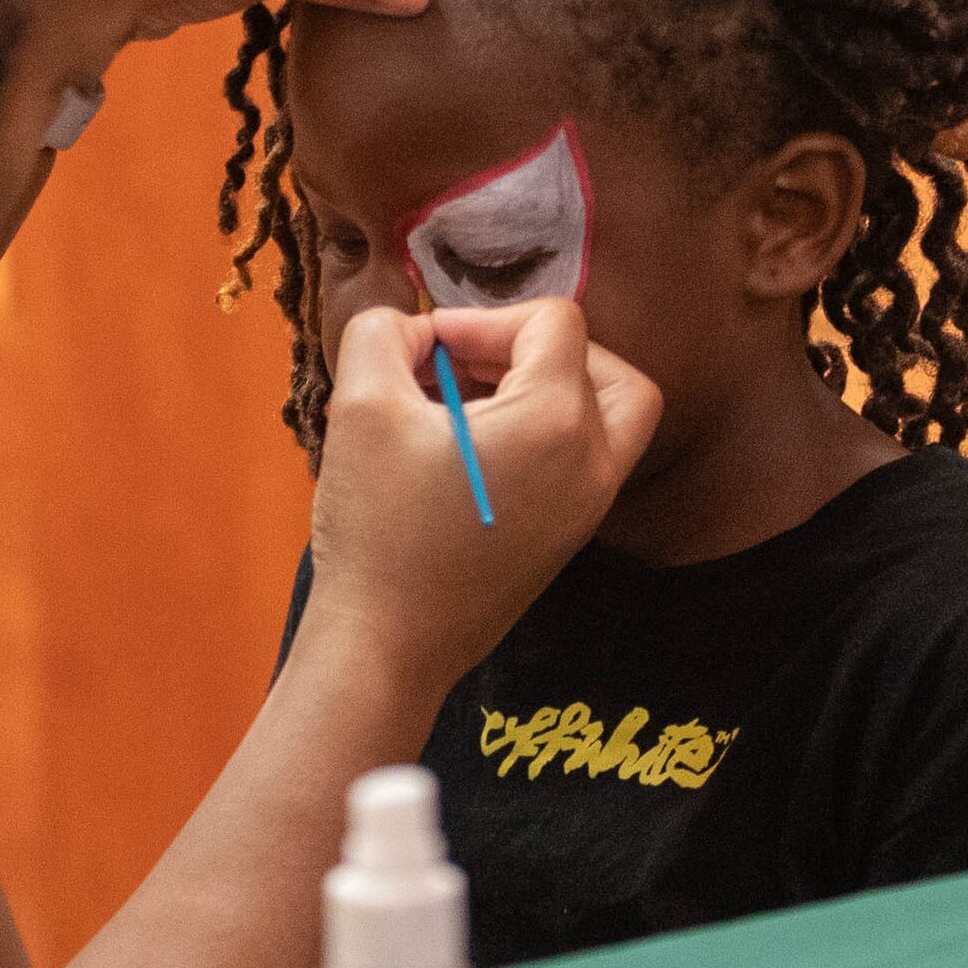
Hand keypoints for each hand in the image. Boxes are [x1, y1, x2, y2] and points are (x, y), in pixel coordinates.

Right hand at [300, 299, 661, 690]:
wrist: (387, 647)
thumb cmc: (377, 529)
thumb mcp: (359, 405)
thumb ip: (384, 333)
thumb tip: (413, 331)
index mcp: (557, 421)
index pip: (552, 322)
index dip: (481, 319)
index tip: (425, 351)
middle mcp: (594, 463)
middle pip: (605, 366)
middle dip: (536, 349)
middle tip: (469, 368)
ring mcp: (588, 508)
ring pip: (607, 417)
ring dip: (548, 390)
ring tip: (468, 404)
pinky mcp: (569, 539)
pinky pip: (582, 461)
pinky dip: (542, 436)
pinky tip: (468, 453)